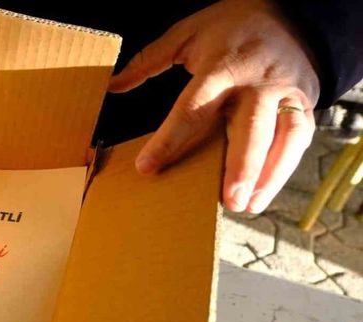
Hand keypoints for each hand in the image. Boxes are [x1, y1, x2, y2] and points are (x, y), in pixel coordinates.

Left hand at [109, 0, 319, 212]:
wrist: (289, 12)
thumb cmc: (229, 27)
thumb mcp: (186, 33)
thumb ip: (150, 60)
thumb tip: (113, 84)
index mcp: (221, 67)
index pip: (191, 110)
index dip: (169, 141)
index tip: (147, 168)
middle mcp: (256, 82)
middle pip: (249, 128)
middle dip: (240, 167)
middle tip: (228, 200)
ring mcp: (284, 92)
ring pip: (282, 136)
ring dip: (268, 175)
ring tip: (248, 206)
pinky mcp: (304, 101)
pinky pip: (299, 136)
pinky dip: (285, 166)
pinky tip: (267, 191)